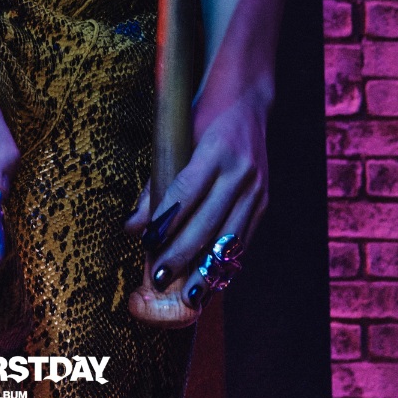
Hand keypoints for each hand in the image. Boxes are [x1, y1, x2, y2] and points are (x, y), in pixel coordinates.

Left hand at [123, 87, 268, 306]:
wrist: (248, 100)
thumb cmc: (201, 115)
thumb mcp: (176, 137)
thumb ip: (156, 182)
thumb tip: (133, 228)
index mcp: (216, 150)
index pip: (187, 191)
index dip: (167, 222)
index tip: (147, 247)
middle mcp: (241, 171)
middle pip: (208, 221)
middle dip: (183, 254)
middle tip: (160, 279)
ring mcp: (257, 188)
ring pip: (230, 238)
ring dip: (208, 270)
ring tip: (189, 297)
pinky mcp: (264, 201)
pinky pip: (243, 238)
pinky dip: (225, 261)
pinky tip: (210, 280)